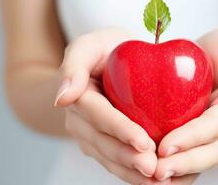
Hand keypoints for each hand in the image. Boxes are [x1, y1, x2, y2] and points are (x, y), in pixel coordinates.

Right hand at [55, 28, 169, 184]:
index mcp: (80, 98)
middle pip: (105, 144)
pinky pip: (117, 162)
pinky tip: (153, 181)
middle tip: (153, 168)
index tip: (144, 143)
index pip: (100, 116)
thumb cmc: (104, 50)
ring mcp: (92, 136)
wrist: (107, 63)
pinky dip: (134, 174)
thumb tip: (61, 98)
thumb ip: (74, 65)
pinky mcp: (104, 145)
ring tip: (157, 181)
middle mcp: (82, 122)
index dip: (121, 130)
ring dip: (132, 172)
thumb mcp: (88, 46)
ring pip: (110, 159)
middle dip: (129, 158)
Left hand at [154, 28, 217, 181]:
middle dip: (182, 164)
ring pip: (199, 164)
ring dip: (177, 173)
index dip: (191, 138)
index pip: (215, 127)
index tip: (166, 147)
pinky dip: (175, 174)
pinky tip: (153, 178)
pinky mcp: (203, 146)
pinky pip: (190, 164)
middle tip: (154, 171)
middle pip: (208, 154)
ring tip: (151, 178)